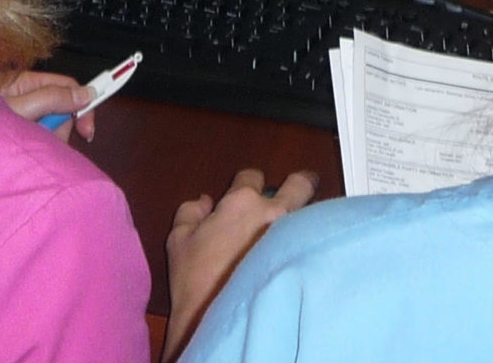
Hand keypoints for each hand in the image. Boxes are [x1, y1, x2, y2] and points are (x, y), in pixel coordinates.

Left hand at [0, 69, 93, 143]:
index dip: (82, 104)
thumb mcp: (19, 108)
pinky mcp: (16, 133)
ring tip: (27, 149)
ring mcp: (20, 115)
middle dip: (60, 130)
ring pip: (50, 128)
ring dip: (47, 142)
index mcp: (26, 81)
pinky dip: (37, 150)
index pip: (66, 86)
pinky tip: (23, 155)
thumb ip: (52, 99)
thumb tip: (85, 93)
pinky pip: (38, 141)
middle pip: (61, 109)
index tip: (88, 129)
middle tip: (47, 143)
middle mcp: (24, 95)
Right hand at [162, 167, 317, 359]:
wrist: (218, 317)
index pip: (253, 176)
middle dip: (301, 183)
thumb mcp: (179, 241)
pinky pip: (313, 239)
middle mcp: (274, 212)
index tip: (249, 193)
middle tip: (299, 191)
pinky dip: (308, 241)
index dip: (248, 182)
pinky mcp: (305, 258)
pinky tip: (299, 252)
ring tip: (297, 228)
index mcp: (242, 201)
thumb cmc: (196, 279)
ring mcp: (294, 234)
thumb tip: (205, 201)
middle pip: (300, 184)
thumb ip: (190, 212)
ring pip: (313, 211)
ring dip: (305, 215)